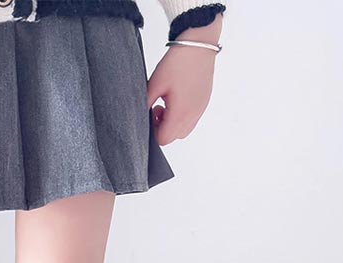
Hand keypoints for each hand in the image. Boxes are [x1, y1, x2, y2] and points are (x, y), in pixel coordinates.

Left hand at [146, 16, 222, 145]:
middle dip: (162, 127)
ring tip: (166, 103)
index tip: (150, 114)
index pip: (163, 139)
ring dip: (172, 122)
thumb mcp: (154, 85)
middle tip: (156, 108)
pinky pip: (191, 118)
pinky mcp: (204, 101)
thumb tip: (138, 116)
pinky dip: (181, 114)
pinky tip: (176, 97)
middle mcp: (193, 115)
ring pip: (183, 129)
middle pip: (173, 136)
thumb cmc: (177, 62)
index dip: (152, 131)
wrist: (199, 43)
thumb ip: (145, 104)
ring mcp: (200, 109)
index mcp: (180, 113)